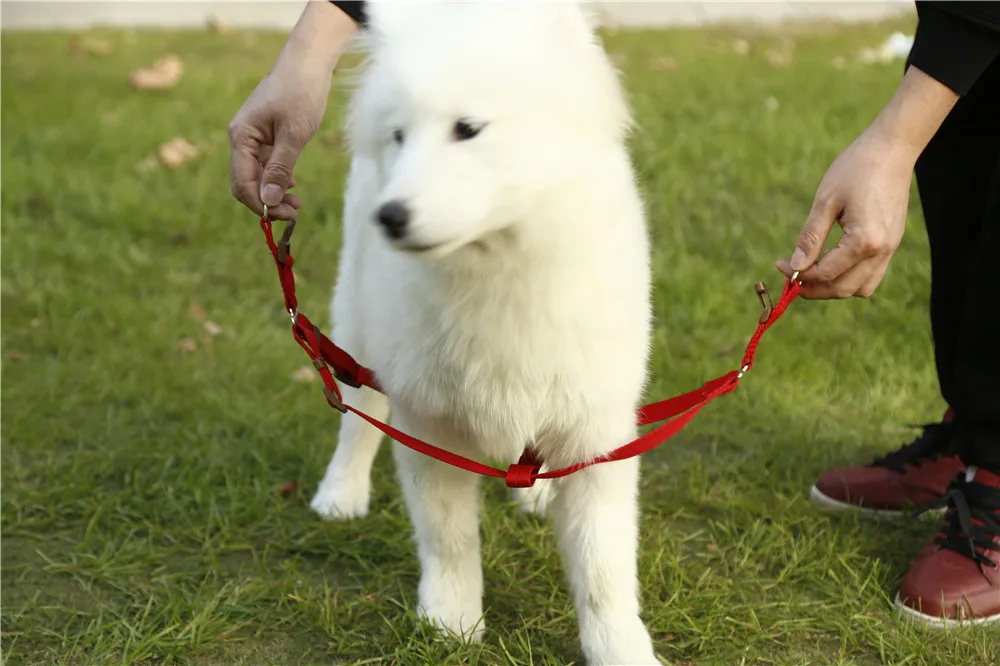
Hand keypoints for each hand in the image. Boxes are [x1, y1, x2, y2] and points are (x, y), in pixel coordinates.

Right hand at [228, 65, 327, 219]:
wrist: (308, 63)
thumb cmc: (301, 92)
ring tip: (297, 204)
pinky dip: (278, 178)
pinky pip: (266, 164)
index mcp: (241, 137)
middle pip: (246, 183)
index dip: (261, 204)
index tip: (287, 215)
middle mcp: (241, 139)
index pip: (242, 183)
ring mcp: (253, 137)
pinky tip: (293, 184)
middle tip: (294, 213)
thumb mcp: (294, 134)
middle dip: (267, 201)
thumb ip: (280, 168)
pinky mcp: (265, 135)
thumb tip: (268, 199)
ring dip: (274, 192)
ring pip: (258, 176)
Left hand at [777, 65, 959, 298]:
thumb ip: (811, 237)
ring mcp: (890, 248)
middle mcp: (881, 251)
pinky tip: (830, 261)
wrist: (892, 149)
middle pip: (843, 289)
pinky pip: (871, 274)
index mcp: (864, 241)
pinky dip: (849, 276)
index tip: (780, 264)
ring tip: (810, 271)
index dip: (798, 274)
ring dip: (833, 287)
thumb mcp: (825, 201)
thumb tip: (795, 266)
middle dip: (814, 288)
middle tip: (791, 276)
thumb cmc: (856, 169)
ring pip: (860, 288)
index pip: (825, 273)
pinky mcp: (892, 243)